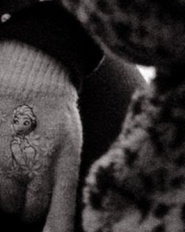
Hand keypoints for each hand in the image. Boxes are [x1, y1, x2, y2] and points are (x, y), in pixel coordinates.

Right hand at [0, 50, 79, 231]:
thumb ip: (63, 184)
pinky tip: (6, 161)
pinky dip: (0, 181)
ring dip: (12, 193)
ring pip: (8, 204)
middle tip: (34, 175)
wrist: (33, 74)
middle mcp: (36, 162)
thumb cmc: (55, 115)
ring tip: (19, 163)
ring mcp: (8, 159)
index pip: (59, 215)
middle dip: (31, 203)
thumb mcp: (71, 144)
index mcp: (64, 160)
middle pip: (31, 213)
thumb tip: (55, 230)